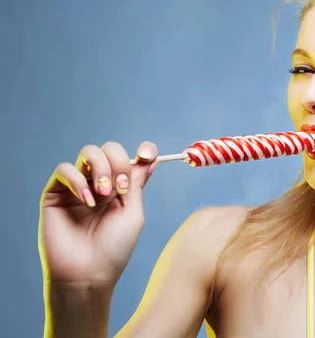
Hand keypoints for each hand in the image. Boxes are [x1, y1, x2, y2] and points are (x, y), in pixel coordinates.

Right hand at [38, 141, 158, 288]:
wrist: (87, 274)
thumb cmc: (113, 249)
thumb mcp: (133, 213)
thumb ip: (136, 183)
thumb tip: (150, 158)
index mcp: (121, 187)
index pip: (131, 157)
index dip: (142, 150)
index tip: (147, 155)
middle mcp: (100, 182)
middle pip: (109, 149)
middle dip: (119, 162)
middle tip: (120, 189)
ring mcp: (78, 186)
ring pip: (88, 152)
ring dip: (101, 169)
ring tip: (104, 195)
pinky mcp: (55, 193)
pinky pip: (64, 169)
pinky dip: (78, 180)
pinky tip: (87, 201)